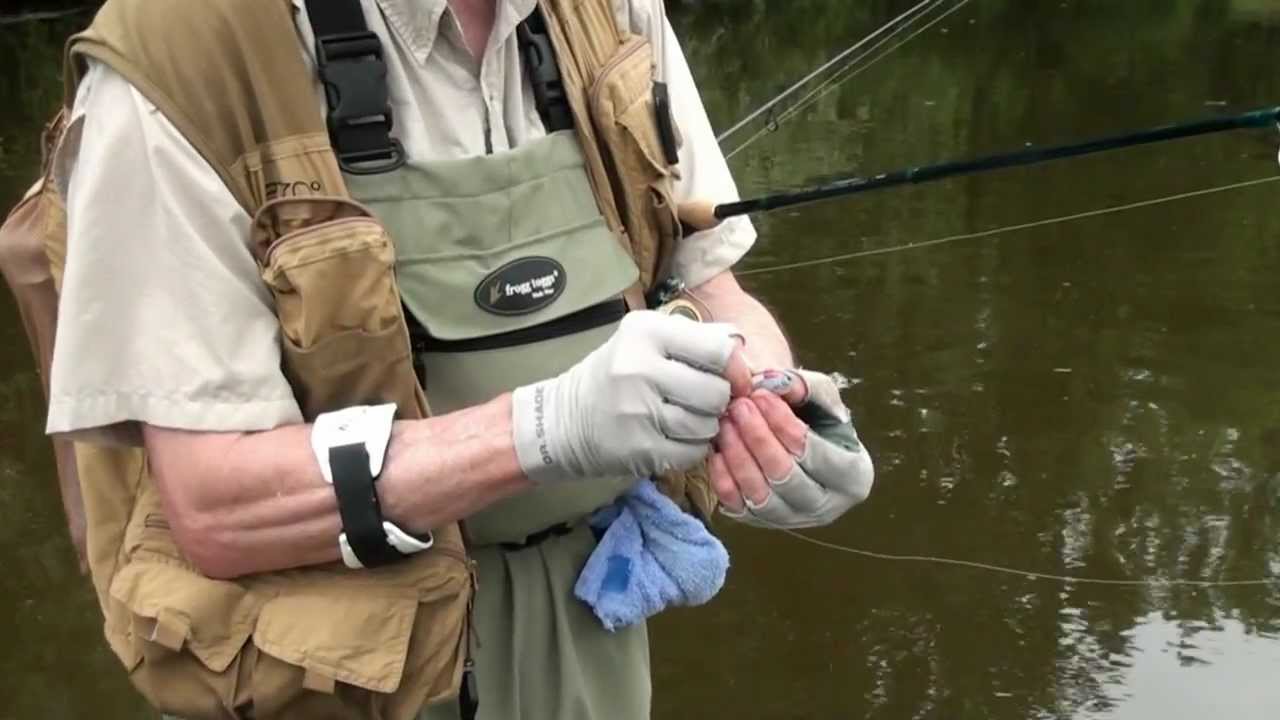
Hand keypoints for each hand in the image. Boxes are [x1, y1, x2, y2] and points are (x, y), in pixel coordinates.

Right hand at [511, 311, 741, 482]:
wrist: (562, 420)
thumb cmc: (615, 375)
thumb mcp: (646, 340)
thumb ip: (696, 340)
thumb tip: (744, 352)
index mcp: (646, 332)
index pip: (719, 350)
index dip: (736, 368)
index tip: (733, 379)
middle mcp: (640, 368)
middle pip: (716, 392)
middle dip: (719, 401)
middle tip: (704, 403)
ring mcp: (638, 411)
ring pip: (706, 425)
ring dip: (706, 427)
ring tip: (686, 420)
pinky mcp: (638, 448)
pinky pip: (692, 452)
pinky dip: (692, 448)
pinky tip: (676, 439)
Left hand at [710, 370, 873, 528]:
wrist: (794, 439)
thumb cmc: (815, 416)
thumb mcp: (820, 395)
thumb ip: (803, 386)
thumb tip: (774, 383)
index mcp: (853, 476)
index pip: (816, 454)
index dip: (785, 425)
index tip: (761, 396)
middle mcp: (826, 507)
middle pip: (786, 477)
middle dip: (758, 439)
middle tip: (738, 407)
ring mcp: (792, 519)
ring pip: (761, 496)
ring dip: (738, 456)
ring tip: (725, 423)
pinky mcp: (762, 523)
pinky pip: (738, 508)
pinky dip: (724, 480)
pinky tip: (716, 450)